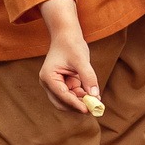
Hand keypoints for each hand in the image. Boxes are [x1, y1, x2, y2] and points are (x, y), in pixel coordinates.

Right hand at [36, 0, 99, 114]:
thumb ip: (88, 77)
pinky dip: (82, 97)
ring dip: (80, 103)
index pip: (62, 95)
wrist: (66, 35)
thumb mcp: (81, 59)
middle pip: (62, 103)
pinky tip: (93, 96)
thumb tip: (95, 95)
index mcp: (48, 77)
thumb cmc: (71, 44)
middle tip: (94, 109)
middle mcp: (48, 83)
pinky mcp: (62, 84)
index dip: (75, 104)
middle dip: (77, 107)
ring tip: (96, 102)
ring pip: (67, 101)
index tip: (88, 110)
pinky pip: (72, 95)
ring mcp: (55, 85)